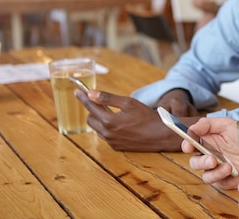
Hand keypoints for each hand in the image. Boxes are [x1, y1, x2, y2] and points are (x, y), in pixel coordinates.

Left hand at [75, 89, 198, 151]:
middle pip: (90, 119)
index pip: (91, 107)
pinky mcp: (117, 147)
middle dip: (92, 109)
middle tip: (100, 101)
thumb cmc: (147, 116)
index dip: (83, 98)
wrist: (160, 134)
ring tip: (110, 111)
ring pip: (97, 128)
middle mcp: (107, 133)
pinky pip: (105, 135)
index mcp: (109, 121)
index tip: (77, 91)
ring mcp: (111, 141)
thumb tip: (91, 93)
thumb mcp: (129, 103)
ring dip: (99, 119)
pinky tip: (118, 122)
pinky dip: (106, 127)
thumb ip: (108, 98)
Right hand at [186, 117, 238, 188]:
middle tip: (211, 160)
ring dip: (214, 172)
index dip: (187, 146)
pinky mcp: (225, 180)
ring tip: (227, 167)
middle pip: (195, 163)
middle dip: (200, 162)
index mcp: (207, 141)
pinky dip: (224, 177)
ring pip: (205, 176)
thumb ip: (208, 124)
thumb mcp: (227, 124)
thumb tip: (192, 128)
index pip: (190, 145)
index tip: (189, 146)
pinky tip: (232, 171)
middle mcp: (209, 156)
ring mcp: (217, 169)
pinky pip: (219, 183)